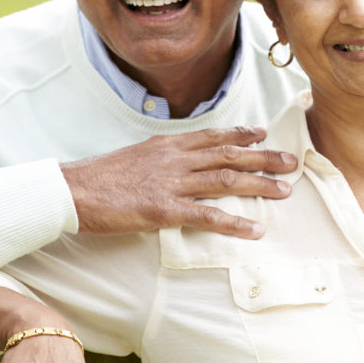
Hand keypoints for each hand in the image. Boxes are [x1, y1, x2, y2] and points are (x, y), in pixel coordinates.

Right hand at [61, 125, 296, 237]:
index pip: (214, 135)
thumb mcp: (135, 155)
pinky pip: (207, 215)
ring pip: (226, 179)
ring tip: (284, 190)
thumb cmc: (100, 176)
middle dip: (264, 157)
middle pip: (230, 154)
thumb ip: (162, 156)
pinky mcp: (164, 210)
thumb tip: (178, 158)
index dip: (242, 134)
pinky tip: (254, 229)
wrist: (73, 190)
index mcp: (168, 145)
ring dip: (260, 184)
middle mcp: (176, 159)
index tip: (263, 133)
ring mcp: (172, 183)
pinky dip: (234, 222)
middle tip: (291, 161)